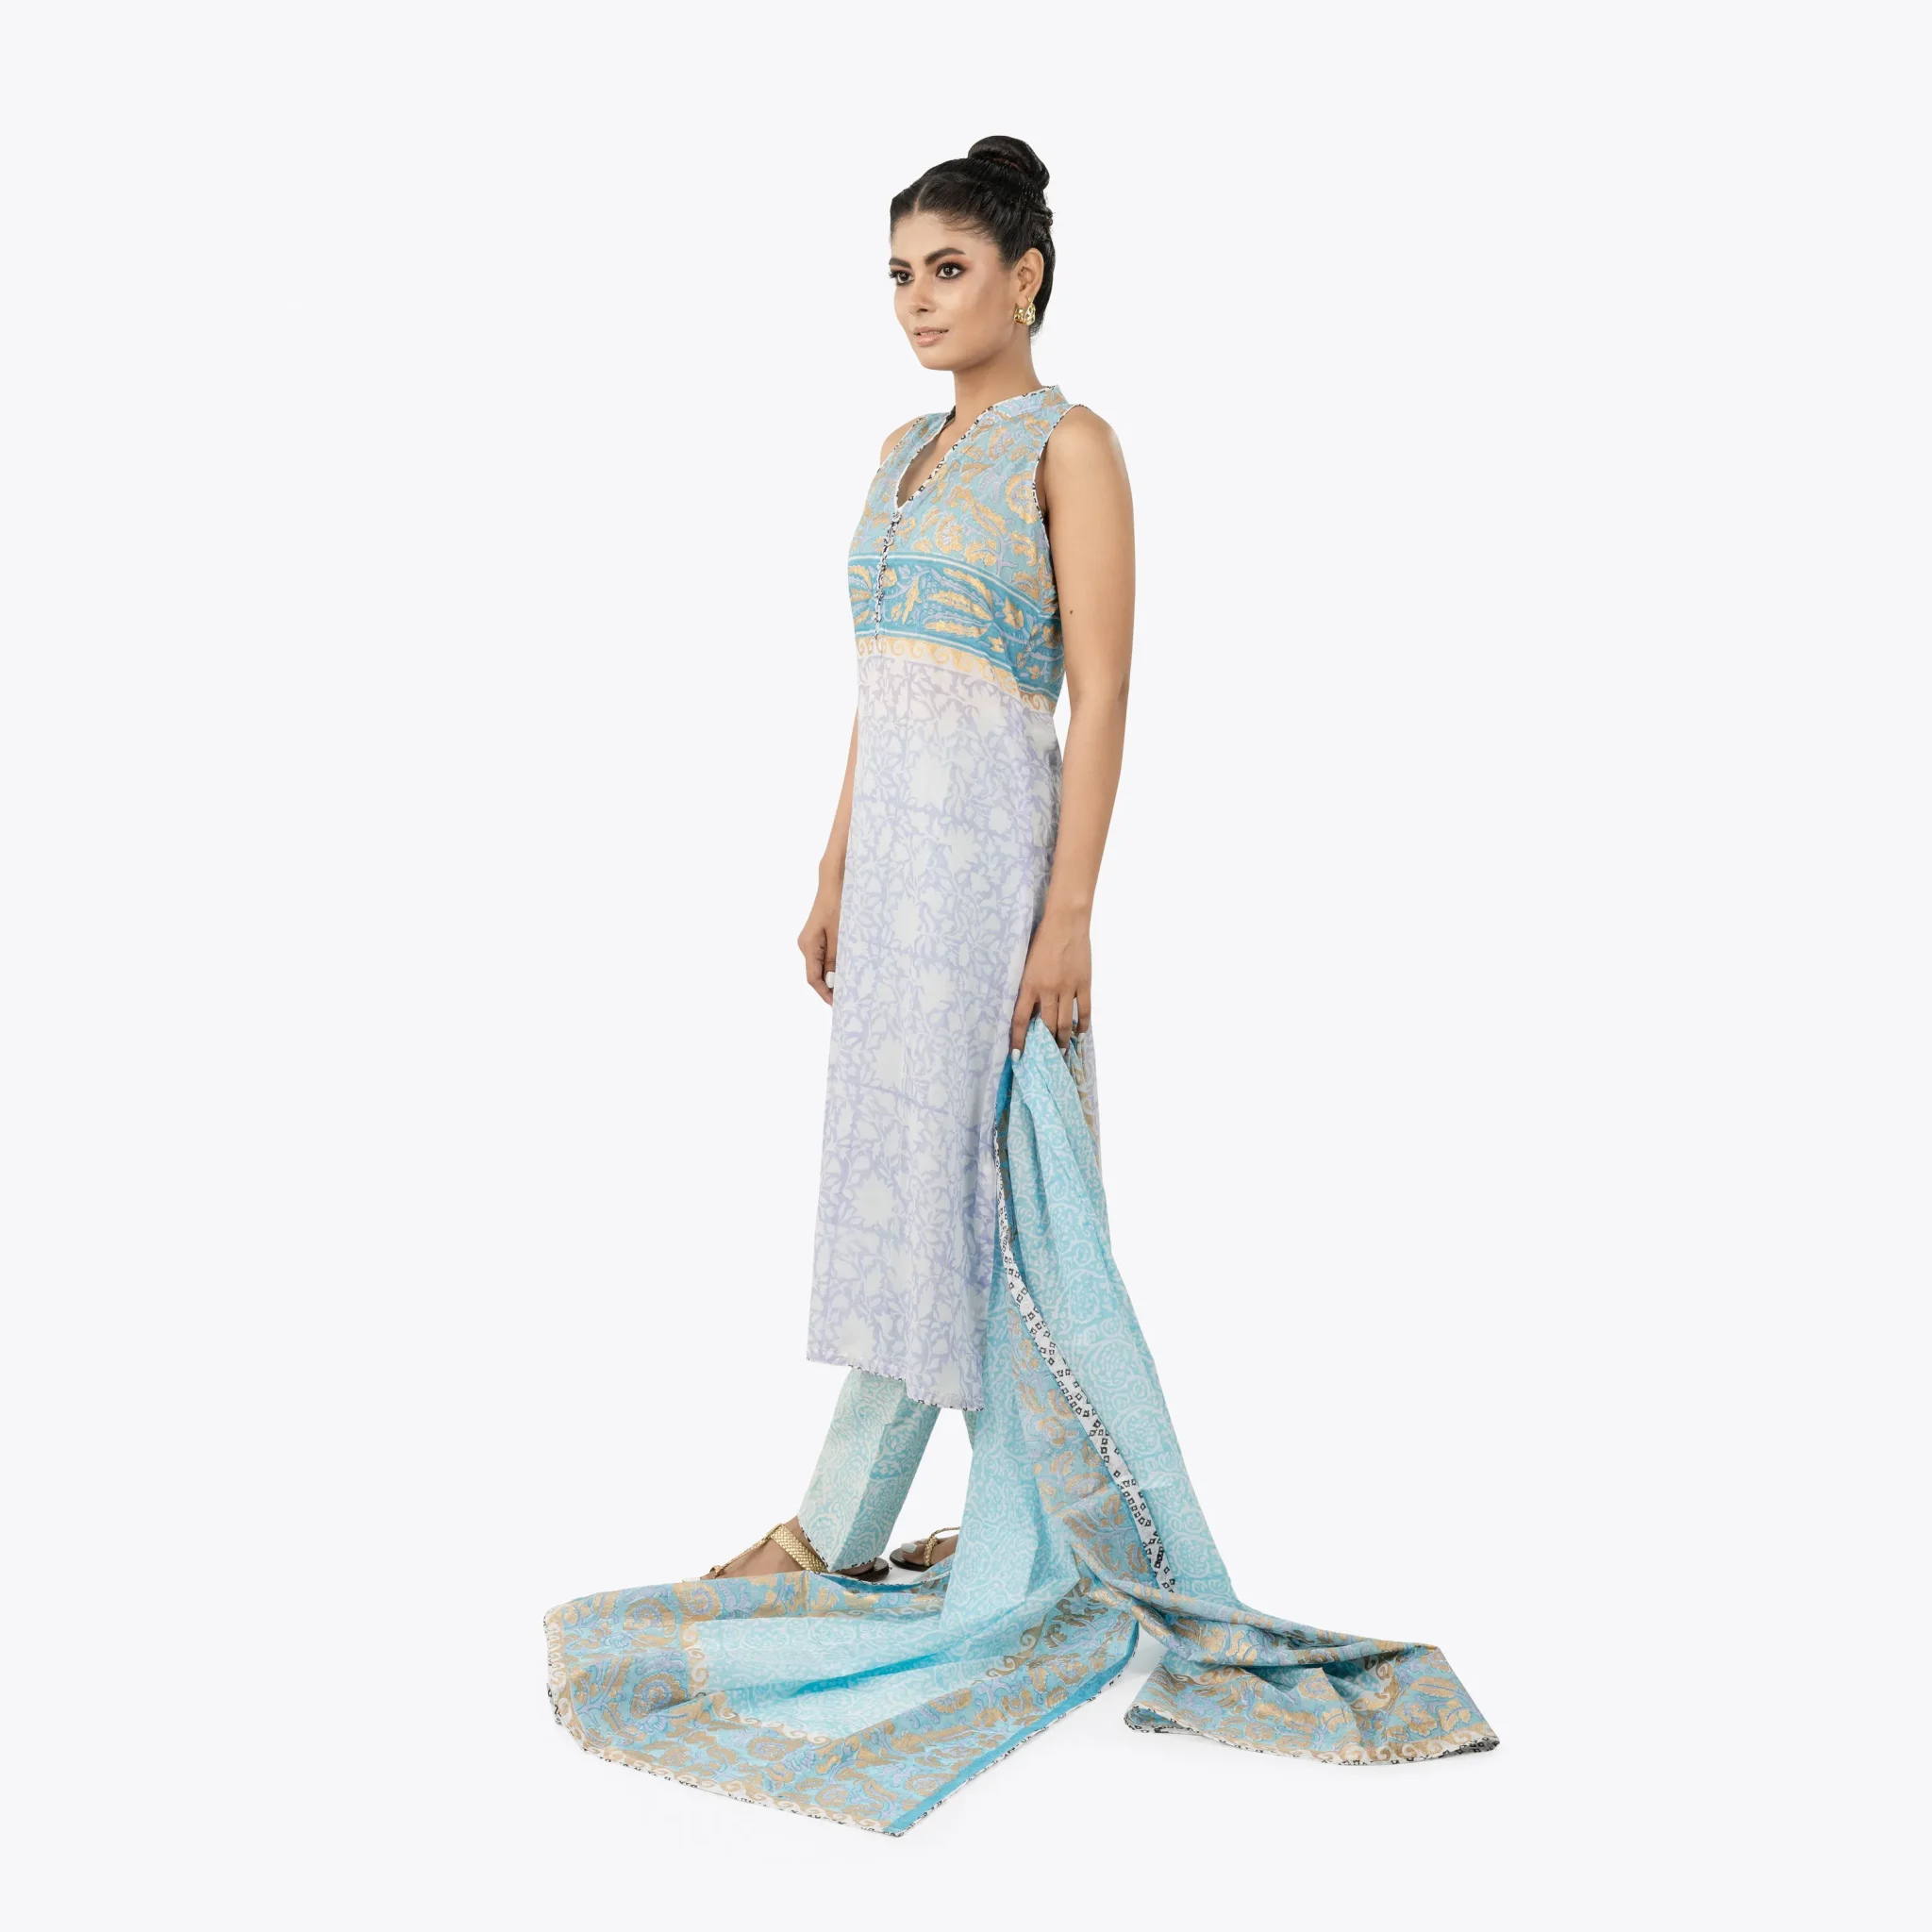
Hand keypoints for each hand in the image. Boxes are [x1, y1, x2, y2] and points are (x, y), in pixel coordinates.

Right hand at [799, 875, 841, 1004]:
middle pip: (817, 973)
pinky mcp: (819, 934)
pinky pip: (826, 954)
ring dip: (836, 975)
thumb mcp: (840, 934)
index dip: (825, 994)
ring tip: (852, 984)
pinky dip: (837, 963)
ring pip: (823, 964)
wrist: (834, 880)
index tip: (839, 1004)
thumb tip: (834, 981)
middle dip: (832, 986)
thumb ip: (836, 958)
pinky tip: (850, 966)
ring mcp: (812, 940)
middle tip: (850, 997)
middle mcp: (806, 945)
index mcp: (808, 946)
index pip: (813, 978)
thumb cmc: (837, 904)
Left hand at [1010, 907, 1091, 1050]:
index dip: (1019, 1040)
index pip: (1020, 1019)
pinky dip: (1082, 1025)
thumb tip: (1029, 1009)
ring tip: (1062, 1050)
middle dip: (1045, 1045)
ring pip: (1064, 1022)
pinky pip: (1084, 1010)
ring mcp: (1068, 988)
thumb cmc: (1042, 938)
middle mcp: (1048, 990)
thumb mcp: (1026, 963)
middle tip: (1046, 1057)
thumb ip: (1028, 986)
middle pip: (1045, 1026)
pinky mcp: (1084, 983)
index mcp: (1029, 984)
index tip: (1018, 1056)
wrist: (1066, 922)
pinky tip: (1080, 1034)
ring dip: (1063, 1039)